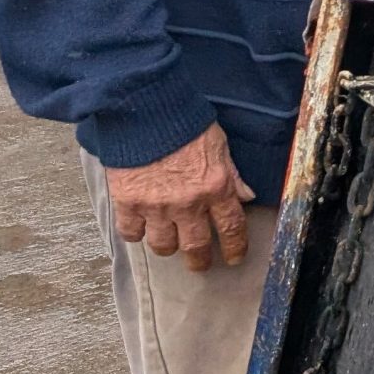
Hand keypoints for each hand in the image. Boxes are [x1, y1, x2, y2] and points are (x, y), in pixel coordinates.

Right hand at [107, 125, 255, 270]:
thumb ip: (232, 174)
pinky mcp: (128, 202)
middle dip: (199, 260)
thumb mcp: (219, 145)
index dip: (234, 248)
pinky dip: (136, 234)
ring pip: (163, 245)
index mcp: (216, 188)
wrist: (144, 110)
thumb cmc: (184, 122)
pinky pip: (131, 233)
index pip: (231, 229)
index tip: (233, 258)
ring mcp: (156, 206)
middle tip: (199, 263)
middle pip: (195, 246)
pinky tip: (140, 228)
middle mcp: (188, 203)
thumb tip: (246, 196)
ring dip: (167, 247)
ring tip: (169, 244)